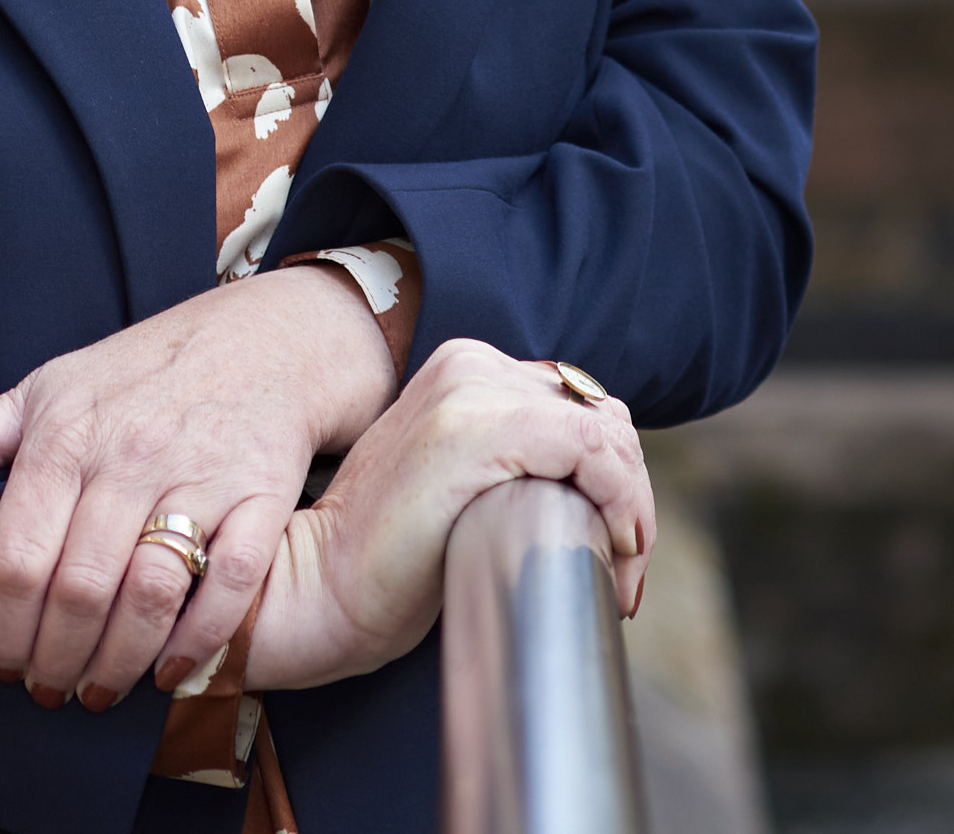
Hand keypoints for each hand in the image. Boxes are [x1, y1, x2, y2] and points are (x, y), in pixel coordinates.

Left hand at [0, 265, 397, 708]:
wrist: (261, 339)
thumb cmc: (136, 374)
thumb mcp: (43, 390)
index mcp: (62, 438)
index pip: (14, 558)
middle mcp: (127, 459)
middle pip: (77, 591)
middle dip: (54, 660)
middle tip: (45, 690)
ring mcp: (197, 479)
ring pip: (149, 596)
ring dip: (118, 664)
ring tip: (96, 692)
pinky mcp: (260, 498)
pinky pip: (229, 586)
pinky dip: (199, 642)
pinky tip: (169, 673)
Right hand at [244, 338, 655, 692]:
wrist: (321, 586)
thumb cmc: (390, 562)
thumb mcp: (462, 490)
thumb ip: (514, 461)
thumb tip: (595, 488)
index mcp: (465, 371)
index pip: (581, 408)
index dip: (616, 480)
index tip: (613, 549)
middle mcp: (471, 366)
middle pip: (602, 417)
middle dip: (630, 496)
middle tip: (623, 570)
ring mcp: (470, 391)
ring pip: (608, 433)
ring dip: (632, 508)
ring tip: (619, 574)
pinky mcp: (475, 430)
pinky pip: (591, 449)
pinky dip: (622, 500)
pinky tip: (612, 547)